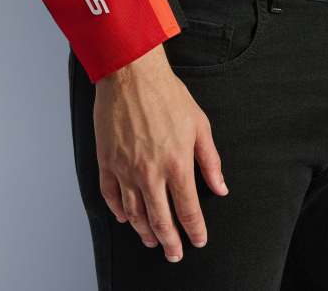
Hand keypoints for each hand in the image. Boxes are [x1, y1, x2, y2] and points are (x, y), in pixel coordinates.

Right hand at [94, 44, 228, 262]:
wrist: (132, 74)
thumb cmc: (167, 95)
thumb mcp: (199, 124)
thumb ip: (210, 160)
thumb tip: (220, 188)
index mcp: (177, 163)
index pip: (189, 210)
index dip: (195, 231)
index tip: (198, 240)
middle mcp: (150, 172)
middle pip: (161, 220)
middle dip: (170, 242)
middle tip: (174, 253)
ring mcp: (125, 168)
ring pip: (134, 212)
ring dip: (144, 231)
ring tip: (152, 240)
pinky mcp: (106, 160)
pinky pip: (110, 195)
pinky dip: (118, 210)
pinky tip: (124, 217)